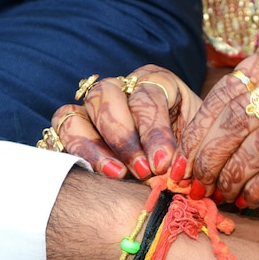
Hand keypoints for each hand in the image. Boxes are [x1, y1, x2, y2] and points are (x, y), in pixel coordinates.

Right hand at [50, 64, 202, 178]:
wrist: (173, 172)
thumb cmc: (188, 156)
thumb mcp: (196, 148)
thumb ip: (189, 153)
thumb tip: (180, 173)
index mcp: (156, 84)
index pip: (148, 96)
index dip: (154, 131)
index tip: (163, 164)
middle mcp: (120, 89)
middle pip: (108, 97)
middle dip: (125, 137)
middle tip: (142, 171)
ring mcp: (92, 109)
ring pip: (78, 114)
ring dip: (95, 147)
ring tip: (116, 175)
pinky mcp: (73, 130)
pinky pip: (62, 133)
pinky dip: (75, 152)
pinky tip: (90, 174)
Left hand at [175, 34, 258, 207]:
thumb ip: (255, 98)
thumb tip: (200, 142)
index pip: (228, 91)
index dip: (200, 129)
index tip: (182, 156)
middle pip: (238, 119)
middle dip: (209, 156)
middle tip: (194, 180)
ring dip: (233, 176)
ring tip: (221, 192)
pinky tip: (249, 199)